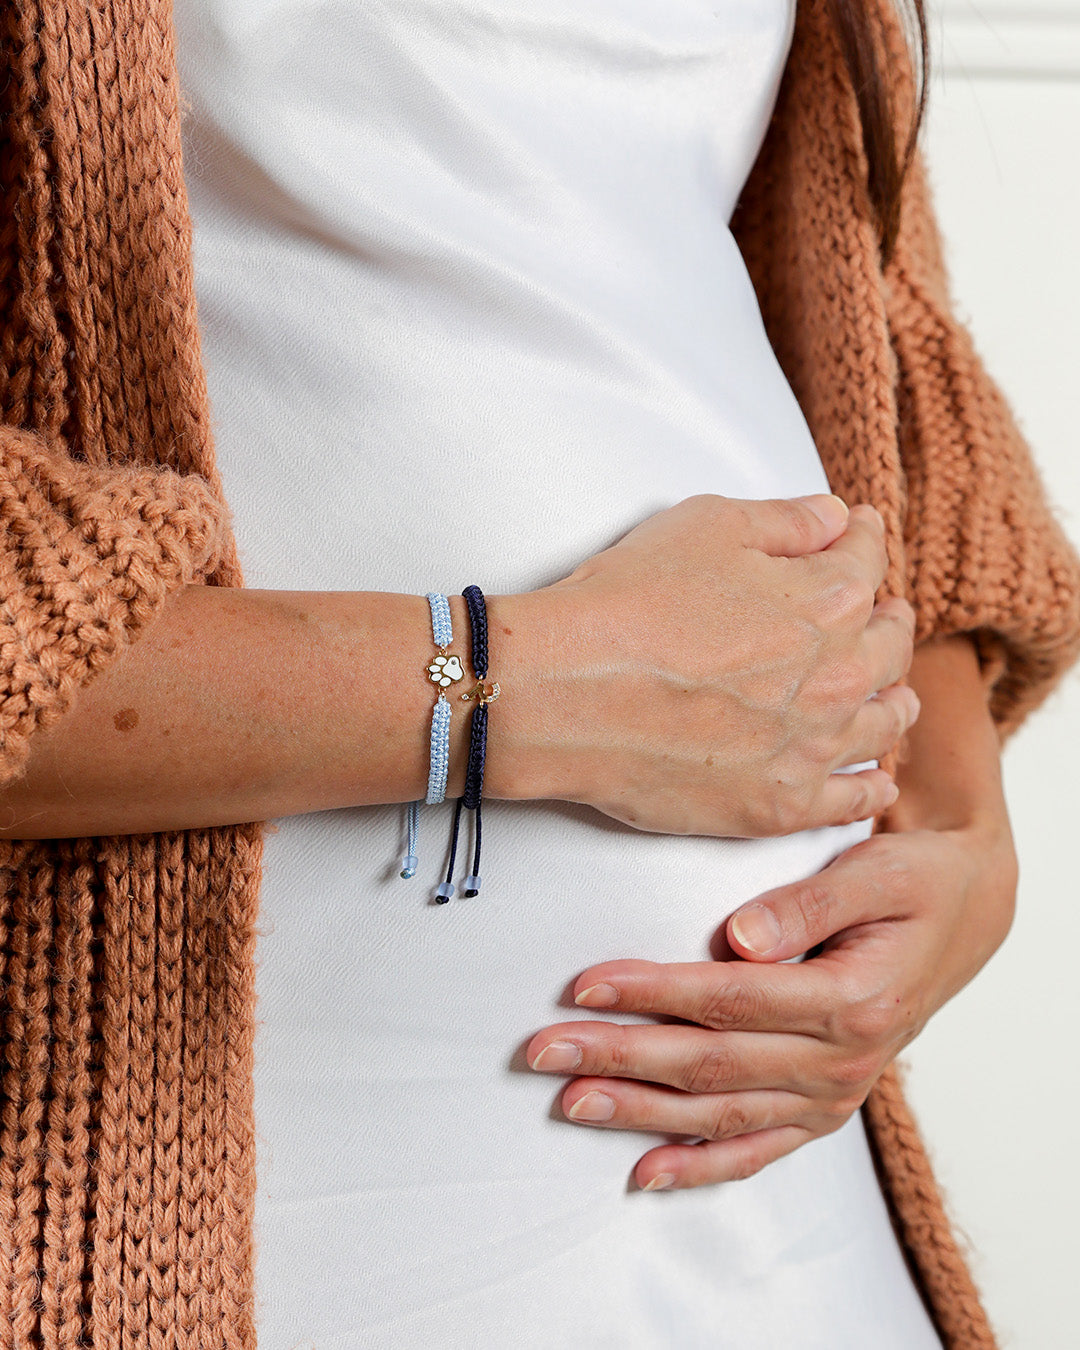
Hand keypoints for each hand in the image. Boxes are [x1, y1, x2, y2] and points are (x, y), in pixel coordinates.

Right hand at [487, 492, 918, 837]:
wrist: (567, 692)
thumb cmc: (624, 603)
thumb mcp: (706, 525)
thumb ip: (785, 520)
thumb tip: (836, 518)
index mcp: (829, 599)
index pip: (867, 559)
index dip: (866, 538)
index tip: (864, 531)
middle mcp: (838, 676)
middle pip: (889, 647)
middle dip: (891, 622)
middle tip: (888, 616)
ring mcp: (814, 747)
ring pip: (883, 724)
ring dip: (895, 702)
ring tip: (897, 699)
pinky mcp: (780, 806)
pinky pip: (852, 801)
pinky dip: (871, 787)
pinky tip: (875, 779)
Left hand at [523, 817, 1016, 1190]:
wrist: (964, 915)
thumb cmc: (913, 884)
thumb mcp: (876, 874)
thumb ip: (805, 905)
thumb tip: (737, 937)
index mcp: (851, 999)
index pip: (728, 1000)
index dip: (652, 993)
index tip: (584, 984)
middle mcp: (842, 1061)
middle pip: (710, 1064)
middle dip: (619, 1056)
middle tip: (543, 1049)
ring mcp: (833, 1093)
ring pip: (721, 1114)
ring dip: (639, 1111)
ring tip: (570, 1100)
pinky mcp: (823, 1108)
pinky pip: (758, 1150)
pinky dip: (700, 1167)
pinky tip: (645, 1173)